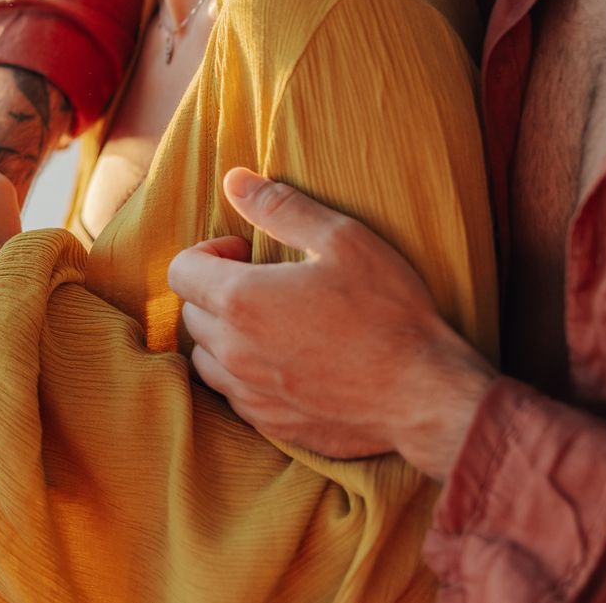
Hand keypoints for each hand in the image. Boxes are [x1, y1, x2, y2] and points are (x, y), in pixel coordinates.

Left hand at [166, 167, 495, 478]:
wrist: (425, 394)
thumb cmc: (388, 311)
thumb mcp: (342, 240)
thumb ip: (280, 207)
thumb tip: (235, 180)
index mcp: (240, 301)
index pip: (180, 271)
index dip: (207, 253)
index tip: (245, 252)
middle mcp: (233, 352)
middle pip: (192, 313)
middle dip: (217, 291)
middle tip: (265, 283)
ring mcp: (250, 394)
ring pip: (207, 358)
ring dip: (226, 335)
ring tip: (273, 322)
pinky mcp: (271, 425)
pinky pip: (235, 395)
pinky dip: (246, 374)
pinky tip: (288, 361)